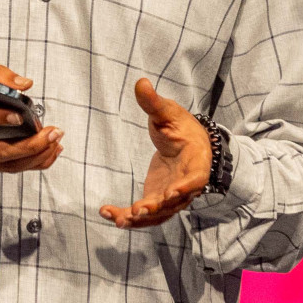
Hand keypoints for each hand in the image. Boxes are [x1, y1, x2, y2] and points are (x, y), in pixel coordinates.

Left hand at [99, 78, 211, 228]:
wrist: (188, 143)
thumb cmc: (182, 128)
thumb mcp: (169, 112)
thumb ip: (154, 102)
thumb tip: (140, 82)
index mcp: (196, 162)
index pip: (194, 179)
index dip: (185, 187)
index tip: (171, 193)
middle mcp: (186, 185)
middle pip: (174, 203)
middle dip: (155, 209)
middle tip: (136, 211)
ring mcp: (172, 196)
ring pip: (158, 214)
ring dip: (138, 219)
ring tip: (116, 218)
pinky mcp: (158, 199)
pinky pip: (145, 213)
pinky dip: (128, 215)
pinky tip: (107, 213)